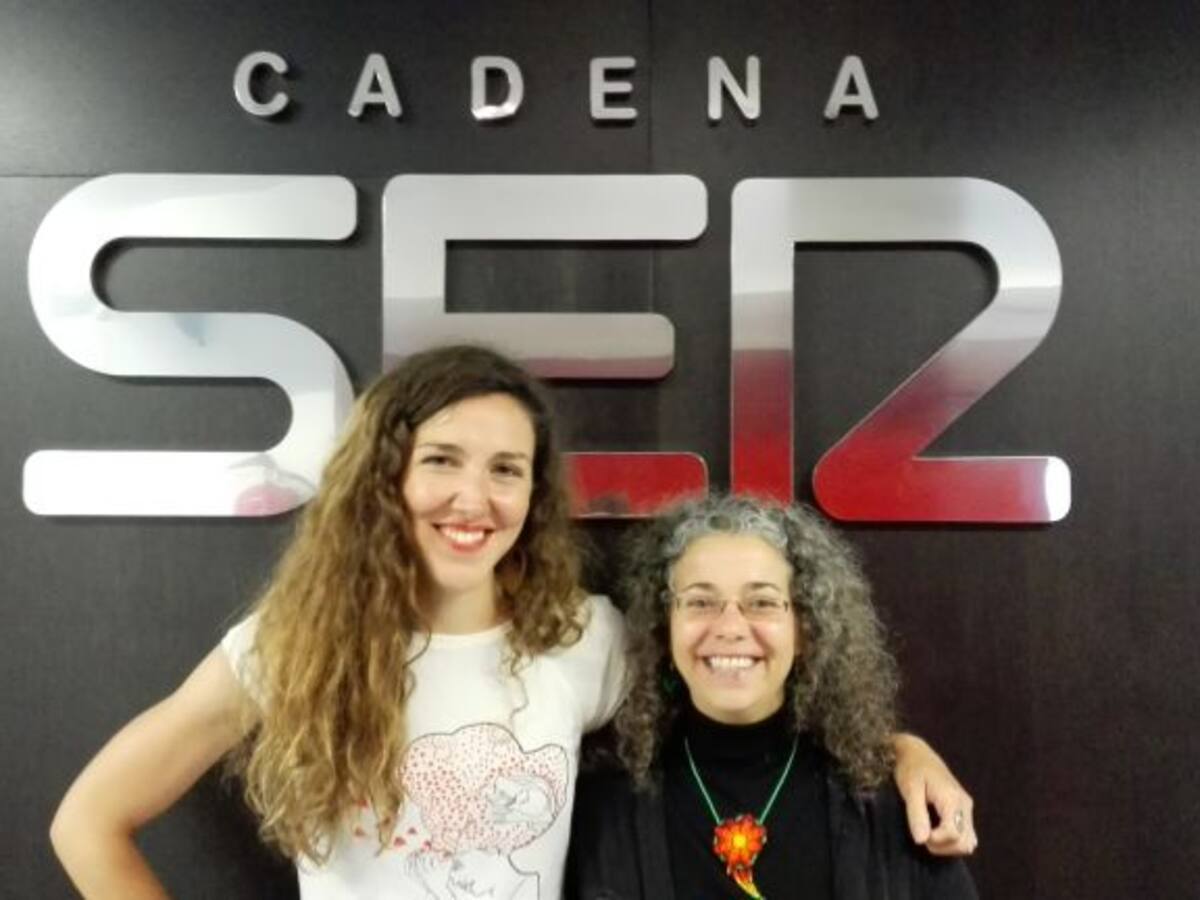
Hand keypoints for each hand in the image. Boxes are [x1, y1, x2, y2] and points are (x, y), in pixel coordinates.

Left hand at [892, 733, 977, 855]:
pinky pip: (966, 834)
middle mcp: (964, 804)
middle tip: (923, 835)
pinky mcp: (963, 808)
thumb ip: (916, 814)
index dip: (935, 841)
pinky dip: (954, 840)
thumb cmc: (910, 768)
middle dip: (943, 847)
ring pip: (968, 842)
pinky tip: (936, 831)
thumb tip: (921, 840)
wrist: (916, 752)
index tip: (918, 832)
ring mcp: (966, 807)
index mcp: (952, 799)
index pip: (953, 835)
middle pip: (965, 843)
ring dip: (949, 846)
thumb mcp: (909, 789)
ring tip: (929, 834)